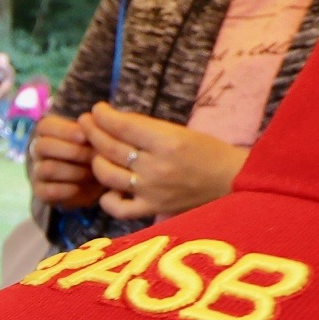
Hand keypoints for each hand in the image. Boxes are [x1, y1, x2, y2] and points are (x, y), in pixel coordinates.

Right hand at [26, 111, 102, 211]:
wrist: (92, 181)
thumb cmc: (94, 152)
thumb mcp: (94, 138)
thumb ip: (92, 129)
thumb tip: (93, 122)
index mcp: (47, 131)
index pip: (45, 126)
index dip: (65, 131)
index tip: (85, 137)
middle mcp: (37, 150)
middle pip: (42, 146)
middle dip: (72, 152)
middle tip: (94, 157)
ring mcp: (36, 171)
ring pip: (46, 169)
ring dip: (73, 172)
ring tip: (92, 174)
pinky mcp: (39, 191)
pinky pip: (48, 191)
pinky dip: (66, 190)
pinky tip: (80, 188)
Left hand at [80, 105, 246, 222]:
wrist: (233, 181)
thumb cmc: (208, 152)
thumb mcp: (180, 132)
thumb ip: (147, 130)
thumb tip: (114, 122)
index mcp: (168, 141)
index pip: (124, 126)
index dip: (104, 116)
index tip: (96, 109)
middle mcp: (157, 167)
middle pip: (111, 148)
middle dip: (93, 132)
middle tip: (85, 123)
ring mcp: (152, 191)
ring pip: (108, 176)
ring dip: (96, 161)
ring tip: (95, 152)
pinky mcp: (153, 209)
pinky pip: (119, 208)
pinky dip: (107, 199)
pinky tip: (109, 189)